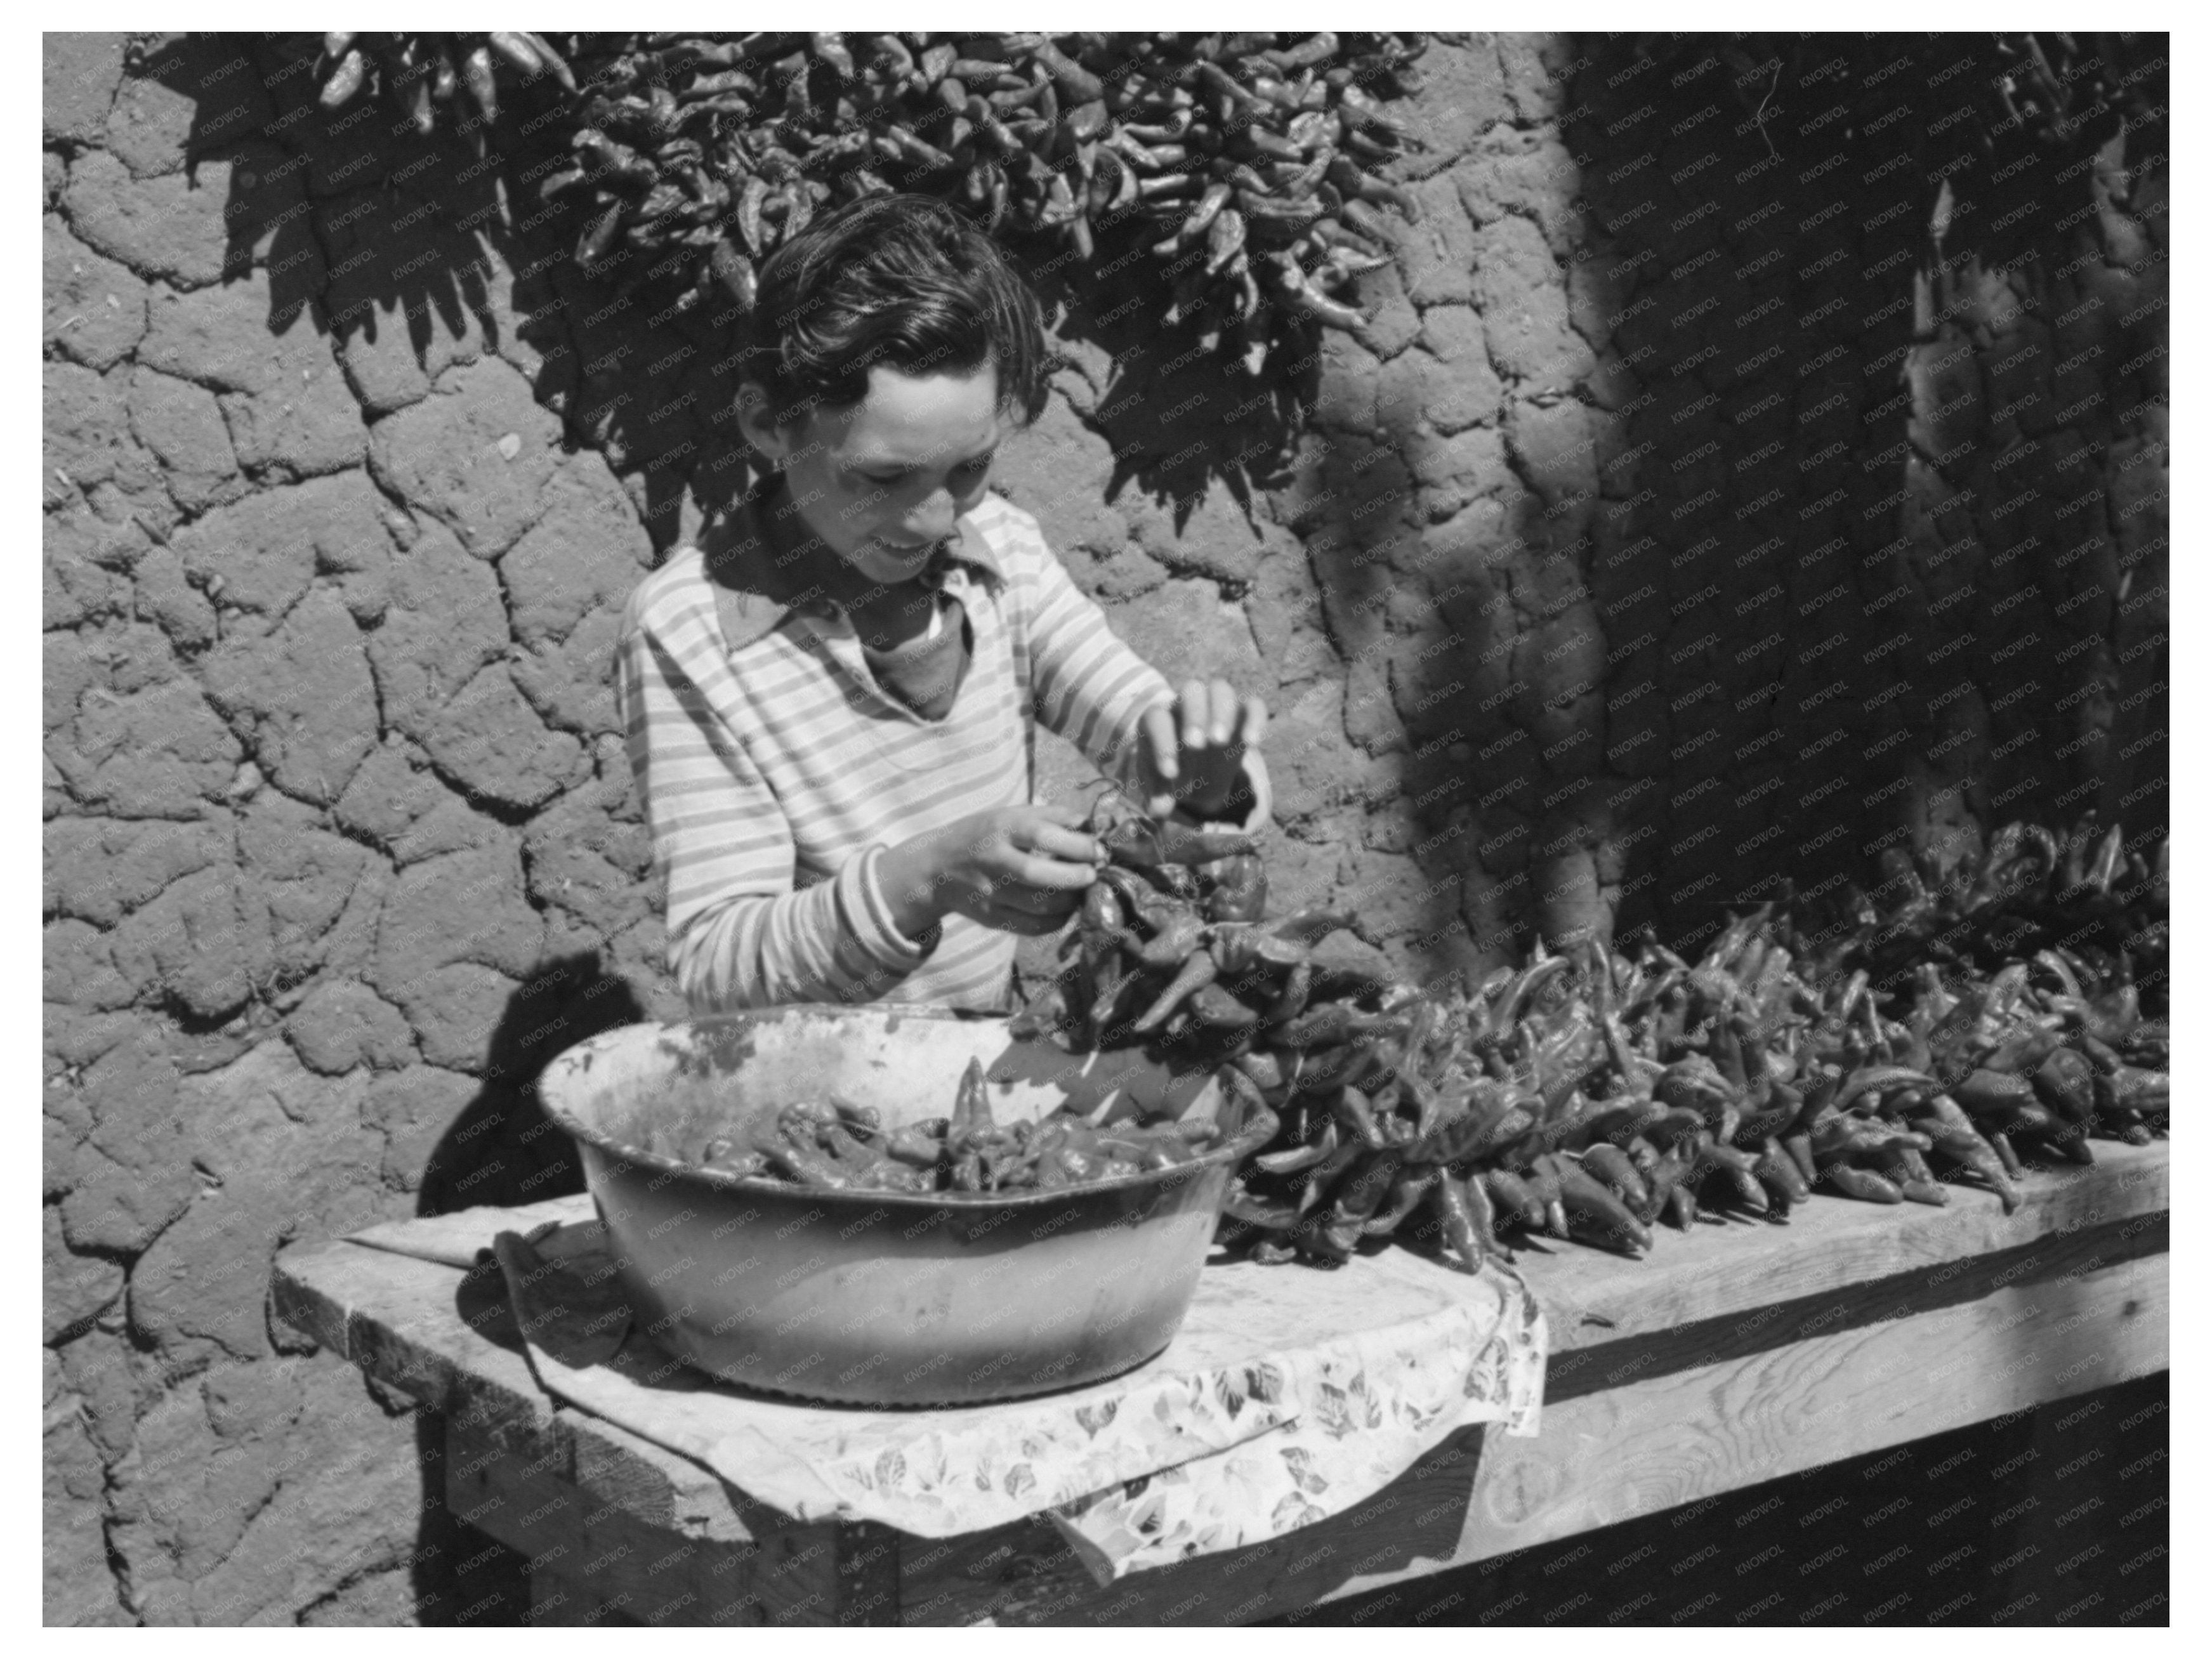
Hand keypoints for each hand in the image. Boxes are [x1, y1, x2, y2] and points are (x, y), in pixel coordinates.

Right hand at [879, 804, 1104, 939]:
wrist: (937, 868)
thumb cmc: (985, 835)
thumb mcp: (1011, 814)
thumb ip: (1052, 816)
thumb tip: (1094, 825)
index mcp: (1001, 828)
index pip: (1042, 835)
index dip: (1077, 845)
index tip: (1099, 850)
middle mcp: (993, 860)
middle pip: (1038, 875)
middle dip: (1075, 877)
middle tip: (1094, 875)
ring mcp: (989, 893)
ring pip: (1038, 906)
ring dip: (1070, 902)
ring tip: (1082, 892)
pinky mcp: (990, 918)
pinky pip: (1031, 927)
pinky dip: (1056, 921)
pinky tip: (1065, 910)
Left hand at [1138, 679, 1268, 821]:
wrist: (1194, 773)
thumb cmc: (1172, 775)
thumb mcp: (1160, 787)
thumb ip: (1157, 796)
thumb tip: (1158, 811)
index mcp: (1159, 719)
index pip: (1157, 720)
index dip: (1162, 744)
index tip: (1170, 774)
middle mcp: (1186, 705)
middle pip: (1191, 691)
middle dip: (1194, 716)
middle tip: (1197, 746)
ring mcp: (1215, 706)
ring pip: (1220, 689)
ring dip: (1221, 711)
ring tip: (1220, 742)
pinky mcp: (1242, 714)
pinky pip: (1253, 705)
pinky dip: (1255, 719)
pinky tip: (1252, 743)